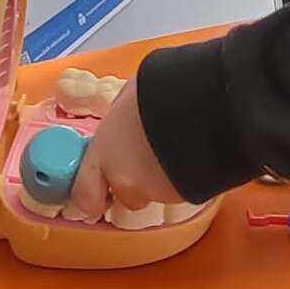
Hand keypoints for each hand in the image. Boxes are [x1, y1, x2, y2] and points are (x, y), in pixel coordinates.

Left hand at [69, 76, 180, 218]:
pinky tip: (192, 155)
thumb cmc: (163, 90)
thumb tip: (122, 120)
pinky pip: (179, 191)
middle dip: (132, 186)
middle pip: (125, 197)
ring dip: (161, 180)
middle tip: (145, 164)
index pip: (83, 195)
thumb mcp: (129, 97)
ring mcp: (156, 191)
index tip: (97, 193)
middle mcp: (125, 180)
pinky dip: (183, 178)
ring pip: (154, 194)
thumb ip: (119, 120)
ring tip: (176, 150)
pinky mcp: (185, 195)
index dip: (90, 197)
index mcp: (103, 153)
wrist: (206, 104)